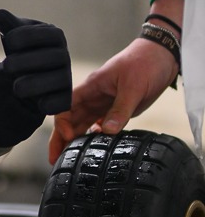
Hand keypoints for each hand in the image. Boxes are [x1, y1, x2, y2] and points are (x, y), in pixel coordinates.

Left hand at [0, 10, 70, 147]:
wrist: (26, 77)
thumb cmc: (21, 51)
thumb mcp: (13, 37)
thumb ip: (8, 25)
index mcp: (55, 35)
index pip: (40, 34)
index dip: (21, 36)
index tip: (7, 40)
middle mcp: (64, 55)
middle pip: (48, 58)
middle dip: (23, 62)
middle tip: (6, 66)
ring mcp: (66, 77)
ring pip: (54, 81)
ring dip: (31, 84)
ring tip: (16, 87)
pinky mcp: (64, 98)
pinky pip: (58, 103)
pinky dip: (47, 104)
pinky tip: (36, 102)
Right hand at [47, 37, 177, 163]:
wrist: (162, 56)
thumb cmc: (144, 62)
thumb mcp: (133, 87)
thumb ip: (120, 110)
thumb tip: (107, 132)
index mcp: (90, 88)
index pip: (65, 106)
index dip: (61, 124)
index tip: (68, 139)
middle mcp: (93, 97)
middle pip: (69, 120)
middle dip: (61, 139)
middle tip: (55, 160)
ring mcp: (104, 104)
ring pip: (83, 125)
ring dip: (75, 141)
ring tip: (69, 160)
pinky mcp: (116, 110)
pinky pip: (101, 127)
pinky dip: (95, 138)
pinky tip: (95, 149)